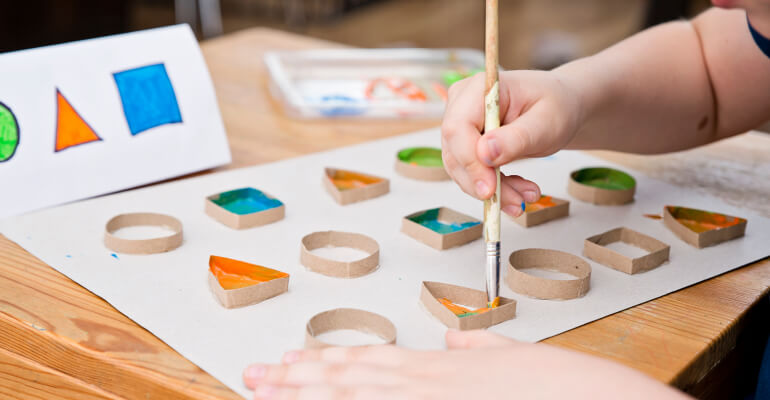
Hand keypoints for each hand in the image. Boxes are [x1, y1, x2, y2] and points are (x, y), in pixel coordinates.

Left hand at [243, 330, 689, 399]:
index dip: (327, 362)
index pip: (372, 362)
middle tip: (255, 374)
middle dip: (298, 377)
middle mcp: (430, 383)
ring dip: (307, 391)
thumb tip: (452, 341)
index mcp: (444, 367)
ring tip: (266, 386)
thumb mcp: (518, 360)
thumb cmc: (567, 387)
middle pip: (351, 377)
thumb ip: (479, 351)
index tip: (293, 362)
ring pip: (356, 394)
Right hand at [441, 70, 582, 215]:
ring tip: (525, 196)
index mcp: (479, 89)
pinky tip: (518, 192)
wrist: (560, 108)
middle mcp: (462, 105)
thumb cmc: (555, 106)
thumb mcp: (546, 122)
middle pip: (455, 151)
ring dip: (491, 190)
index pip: (458, 128)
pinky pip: (470, 173)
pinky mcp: (465, 144)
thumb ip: (517, 137)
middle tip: (515, 202)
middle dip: (482, 183)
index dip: (469, 161)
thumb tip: (485, 154)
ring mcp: (460, 125)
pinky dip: (494, 188)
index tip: (490, 188)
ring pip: (461, 169)